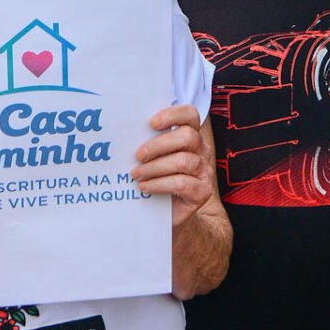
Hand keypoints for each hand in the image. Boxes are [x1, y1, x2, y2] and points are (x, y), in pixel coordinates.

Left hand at [133, 105, 214, 226]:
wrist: (169, 215)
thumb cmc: (157, 180)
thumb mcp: (154, 159)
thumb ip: (149, 145)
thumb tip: (125, 135)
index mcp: (191, 136)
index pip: (190, 115)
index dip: (173, 114)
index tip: (151, 123)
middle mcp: (202, 151)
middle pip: (188, 137)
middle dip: (159, 145)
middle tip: (138, 155)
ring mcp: (204, 171)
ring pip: (183, 161)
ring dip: (155, 167)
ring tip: (137, 174)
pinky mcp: (202, 191)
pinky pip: (181, 183)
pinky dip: (159, 184)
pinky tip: (144, 187)